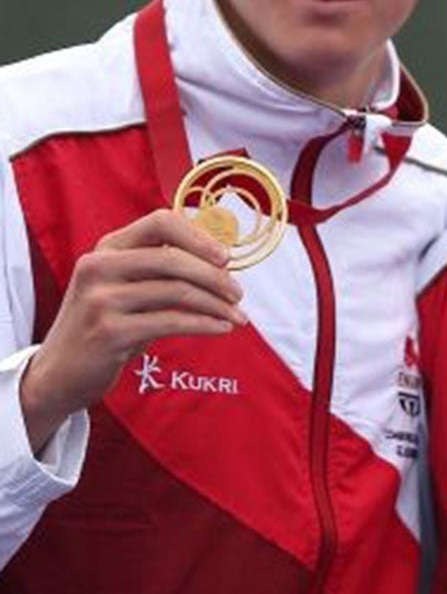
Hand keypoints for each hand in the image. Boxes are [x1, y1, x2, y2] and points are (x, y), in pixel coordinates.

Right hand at [18, 210, 244, 450]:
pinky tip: (222, 328)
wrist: (61, 371)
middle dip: (215, 276)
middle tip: (238, 294)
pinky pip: (171, 321)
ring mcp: (101, 299)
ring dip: (217, 305)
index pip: (159, 222)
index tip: (226, 258)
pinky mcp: (109, 331)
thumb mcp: (124, 288)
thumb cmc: (106, 325)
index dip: (198, 237)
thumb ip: (160, 271)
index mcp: (107, 249)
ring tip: (238, 317)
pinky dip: (205, 324)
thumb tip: (222, 262)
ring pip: (177, 291)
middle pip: (173, 258)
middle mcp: (99, 267)